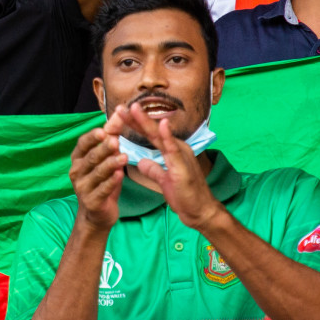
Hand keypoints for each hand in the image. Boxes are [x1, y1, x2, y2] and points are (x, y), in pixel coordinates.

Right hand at [70, 112, 125, 232]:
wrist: (97, 213)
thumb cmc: (102, 181)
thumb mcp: (107, 157)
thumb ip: (112, 136)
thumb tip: (120, 113)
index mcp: (78, 158)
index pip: (82, 144)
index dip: (91, 137)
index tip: (103, 130)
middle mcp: (76, 171)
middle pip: (91, 157)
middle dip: (103, 149)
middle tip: (116, 141)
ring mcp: (82, 187)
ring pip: (97, 173)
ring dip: (110, 164)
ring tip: (123, 157)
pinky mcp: (91, 201)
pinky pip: (102, 190)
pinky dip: (111, 182)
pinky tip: (120, 175)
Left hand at [123, 103, 222, 230]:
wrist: (200, 212)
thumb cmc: (184, 196)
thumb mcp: (163, 180)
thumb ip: (153, 169)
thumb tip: (142, 161)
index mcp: (172, 151)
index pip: (150, 135)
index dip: (135, 124)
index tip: (120, 115)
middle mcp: (177, 149)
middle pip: (153, 131)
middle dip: (136, 118)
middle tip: (119, 106)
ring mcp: (181, 156)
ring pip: (161, 135)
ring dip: (146, 122)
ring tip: (134, 108)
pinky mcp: (183, 166)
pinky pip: (174, 149)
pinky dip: (168, 136)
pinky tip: (162, 124)